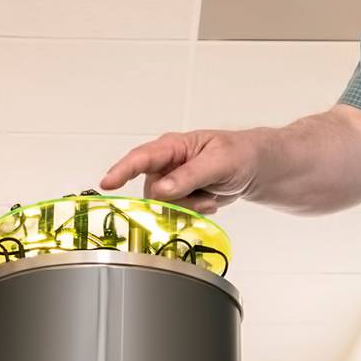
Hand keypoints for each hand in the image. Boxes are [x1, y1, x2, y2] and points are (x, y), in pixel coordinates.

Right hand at [100, 130, 259, 214]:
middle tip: (206, 197)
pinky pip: (176, 214)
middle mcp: (165, 164)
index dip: (121, 171)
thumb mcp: (219, 162)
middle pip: (153, 192)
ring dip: (190, 207)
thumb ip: (189, 175)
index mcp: (172, 146)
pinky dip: (194, 212)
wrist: (254, 168)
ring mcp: (170, 182)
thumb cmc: (239, 154)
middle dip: (179, 200)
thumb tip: (160, 189)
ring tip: (211, 196)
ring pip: (165, 207)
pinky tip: (209, 201)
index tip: (106, 185)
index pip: (140, 158)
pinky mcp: (178, 197)